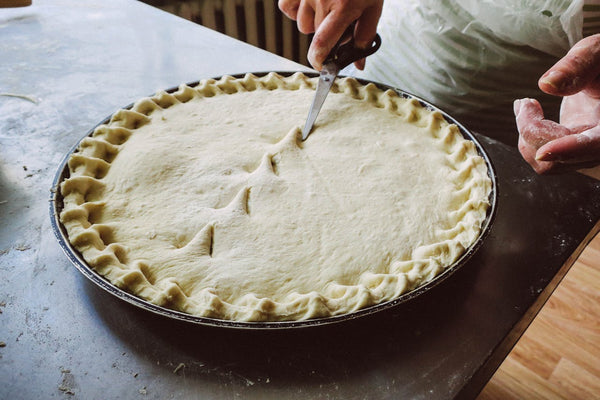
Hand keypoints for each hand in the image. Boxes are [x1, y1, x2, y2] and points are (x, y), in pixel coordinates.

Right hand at [278, 0, 382, 69]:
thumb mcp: (374, 7)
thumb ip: (365, 36)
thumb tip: (357, 64)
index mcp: (343, 7)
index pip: (322, 44)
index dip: (319, 60)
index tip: (322, 66)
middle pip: (315, 34)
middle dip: (328, 33)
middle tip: (341, 20)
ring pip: (302, 24)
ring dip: (313, 22)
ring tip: (327, 8)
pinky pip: (287, 7)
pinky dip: (296, 10)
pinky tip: (309, 4)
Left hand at [514, 34, 599, 173]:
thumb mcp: (598, 52)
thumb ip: (578, 65)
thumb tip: (547, 85)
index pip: (596, 145)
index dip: (569, 149)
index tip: (544, 151)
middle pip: (561, 157)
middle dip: (533, 130)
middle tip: (525, 102)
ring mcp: (588, 154)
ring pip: (548, 164)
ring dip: (527, 137)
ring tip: (526, 105)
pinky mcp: (573, 154)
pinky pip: (544, 160)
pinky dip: (529, 140)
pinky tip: (530, 115)